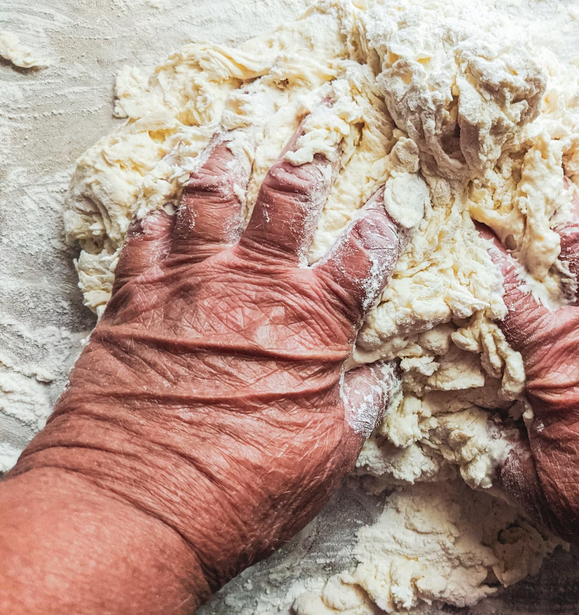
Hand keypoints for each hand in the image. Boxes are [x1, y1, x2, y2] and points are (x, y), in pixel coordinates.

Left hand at [7, 120, 403, 593]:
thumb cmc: (243, 488)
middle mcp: (254, 286)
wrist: (139, 506)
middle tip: (321, 108)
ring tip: (233, 128)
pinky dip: (156, 219)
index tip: (407, 184)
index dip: (391, 213)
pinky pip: (145, 241)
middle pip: (287, 196)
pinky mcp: (135, 301)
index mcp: (312, 321)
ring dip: (225, 158)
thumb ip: (359, 403)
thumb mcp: (327, 454)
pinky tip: (160, 207)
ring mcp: (191, 286)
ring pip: (210, 198)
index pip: (365, 251)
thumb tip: (382, 376)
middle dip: (309, 146)